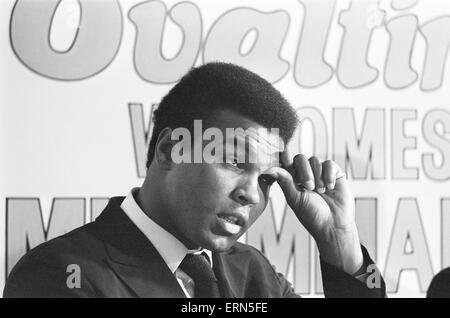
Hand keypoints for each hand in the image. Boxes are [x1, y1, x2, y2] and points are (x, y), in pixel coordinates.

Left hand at [265, 153, 362, 274]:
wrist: (333, 225)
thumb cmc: (312, 215)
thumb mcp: (295, 198)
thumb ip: (285, 181)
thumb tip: (271, 168)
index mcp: (292, 179)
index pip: (286, 162)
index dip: (283, 156)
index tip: (282, 152)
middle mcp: (305, 174)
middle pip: (300, 158)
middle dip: (304, 171)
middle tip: (309, 187)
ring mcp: (320, 173)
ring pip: (315, 160)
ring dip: (317, 176)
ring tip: (321, 191)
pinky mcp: (334, 173)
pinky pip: (329, 164)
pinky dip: (328, 175)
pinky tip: (330, 187)